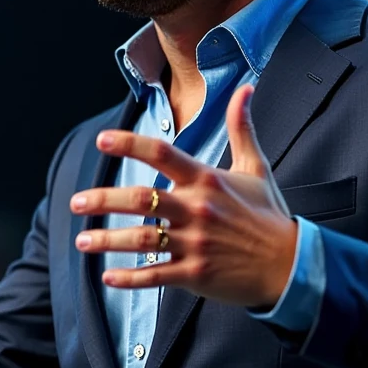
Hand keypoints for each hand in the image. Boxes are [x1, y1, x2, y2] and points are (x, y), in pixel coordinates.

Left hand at [70, 84, 297, 308]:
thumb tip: (245, 89)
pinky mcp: (197, 273)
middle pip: (139, 200)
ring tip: (81, 241)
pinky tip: (107, 276)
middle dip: (102, 200)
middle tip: (75, 202)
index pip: (162, 153)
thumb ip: (242, 127)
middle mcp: (197, 209)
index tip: (102, 140)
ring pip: (141, 240)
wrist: (292, 265)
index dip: (130, 144)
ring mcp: (196, 243)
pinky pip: (156, 275)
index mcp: (207, 180)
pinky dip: (130, 278)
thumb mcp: (256, 168)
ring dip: (107, 240)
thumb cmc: (268, 215)